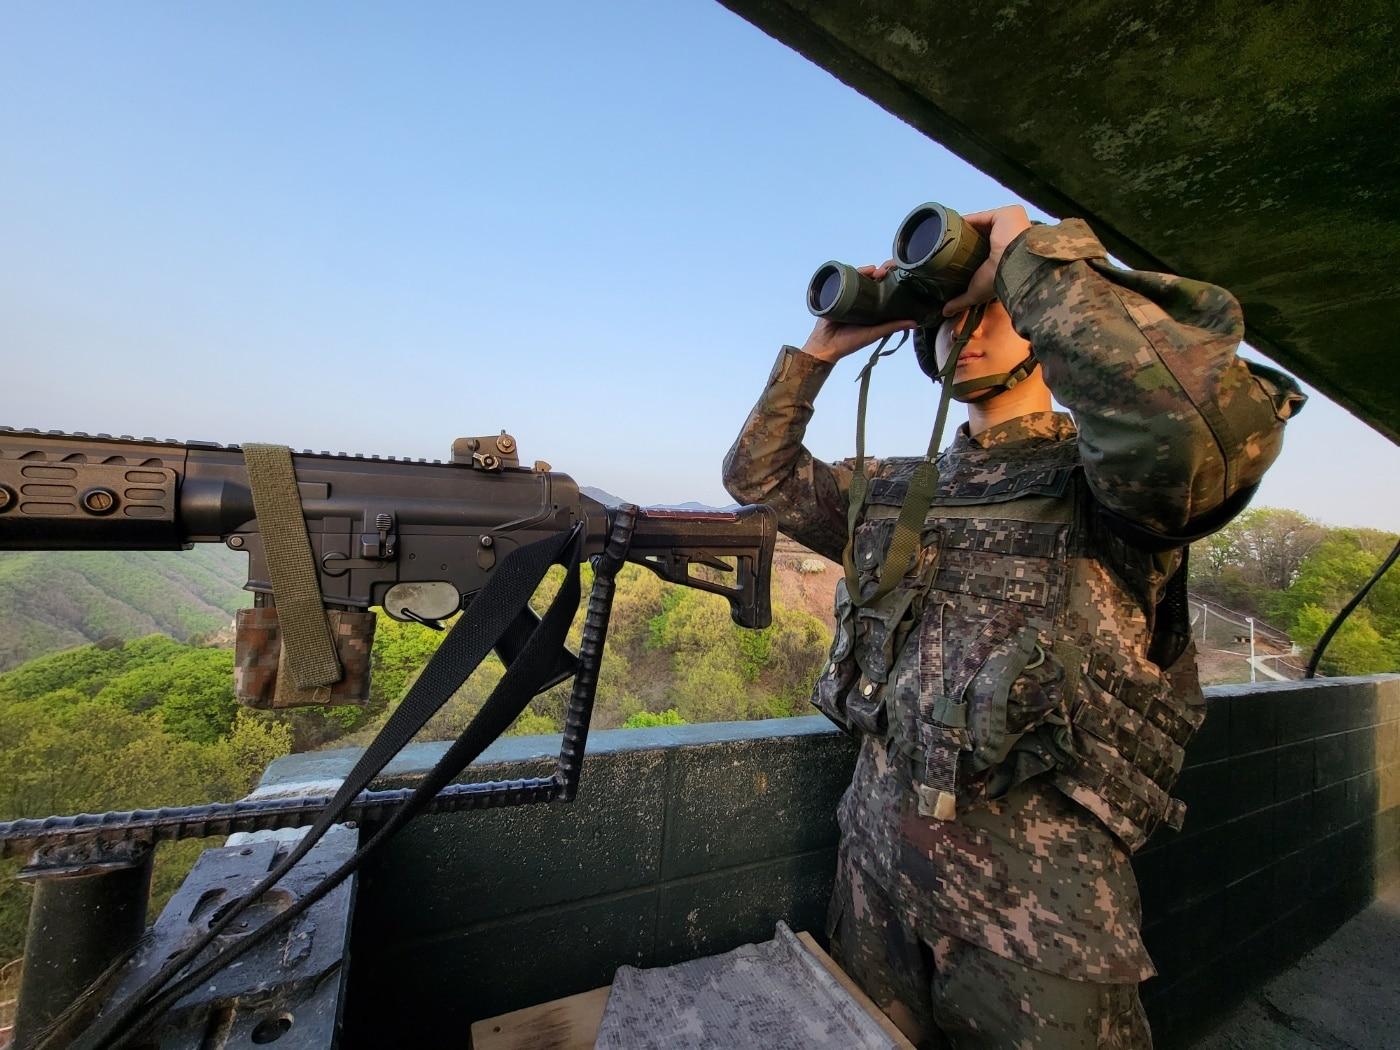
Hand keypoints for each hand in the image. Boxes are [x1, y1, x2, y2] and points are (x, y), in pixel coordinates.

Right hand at [800, 262, 915, 363]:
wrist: (825, 345)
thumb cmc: (850, 342)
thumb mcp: (874, 333)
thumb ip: (892, 327)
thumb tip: (915, 323)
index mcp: (871, 307)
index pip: (882, 289)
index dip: (890, 280)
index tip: (898, 274)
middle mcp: (860, 299)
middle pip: (871, 280)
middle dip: (880, 272)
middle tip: (886, 270)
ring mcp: (847, 295)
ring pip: (858, 278)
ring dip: (867, 271)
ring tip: (875, 271)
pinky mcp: (836, 293)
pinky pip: (843, 280)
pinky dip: (851, 273)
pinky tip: (860, 271)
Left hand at [941, 205, 1032, 315]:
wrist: (1014, 262)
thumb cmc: (1000, 279)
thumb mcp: (976, 293)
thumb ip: (960, 302)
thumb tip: (945, 312)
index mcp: (1002, 258)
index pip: (982, 254)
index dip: (966, 256)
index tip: (950, 259)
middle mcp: (1006, 240)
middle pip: (979, 238)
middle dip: (963, 241)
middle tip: (944, 245)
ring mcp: (1006, 226)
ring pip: (979, 226)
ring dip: (962, 229)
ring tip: (943, 233)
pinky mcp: (1003, 214)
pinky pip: (980, 216)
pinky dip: (965, 220)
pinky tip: (949, 224)